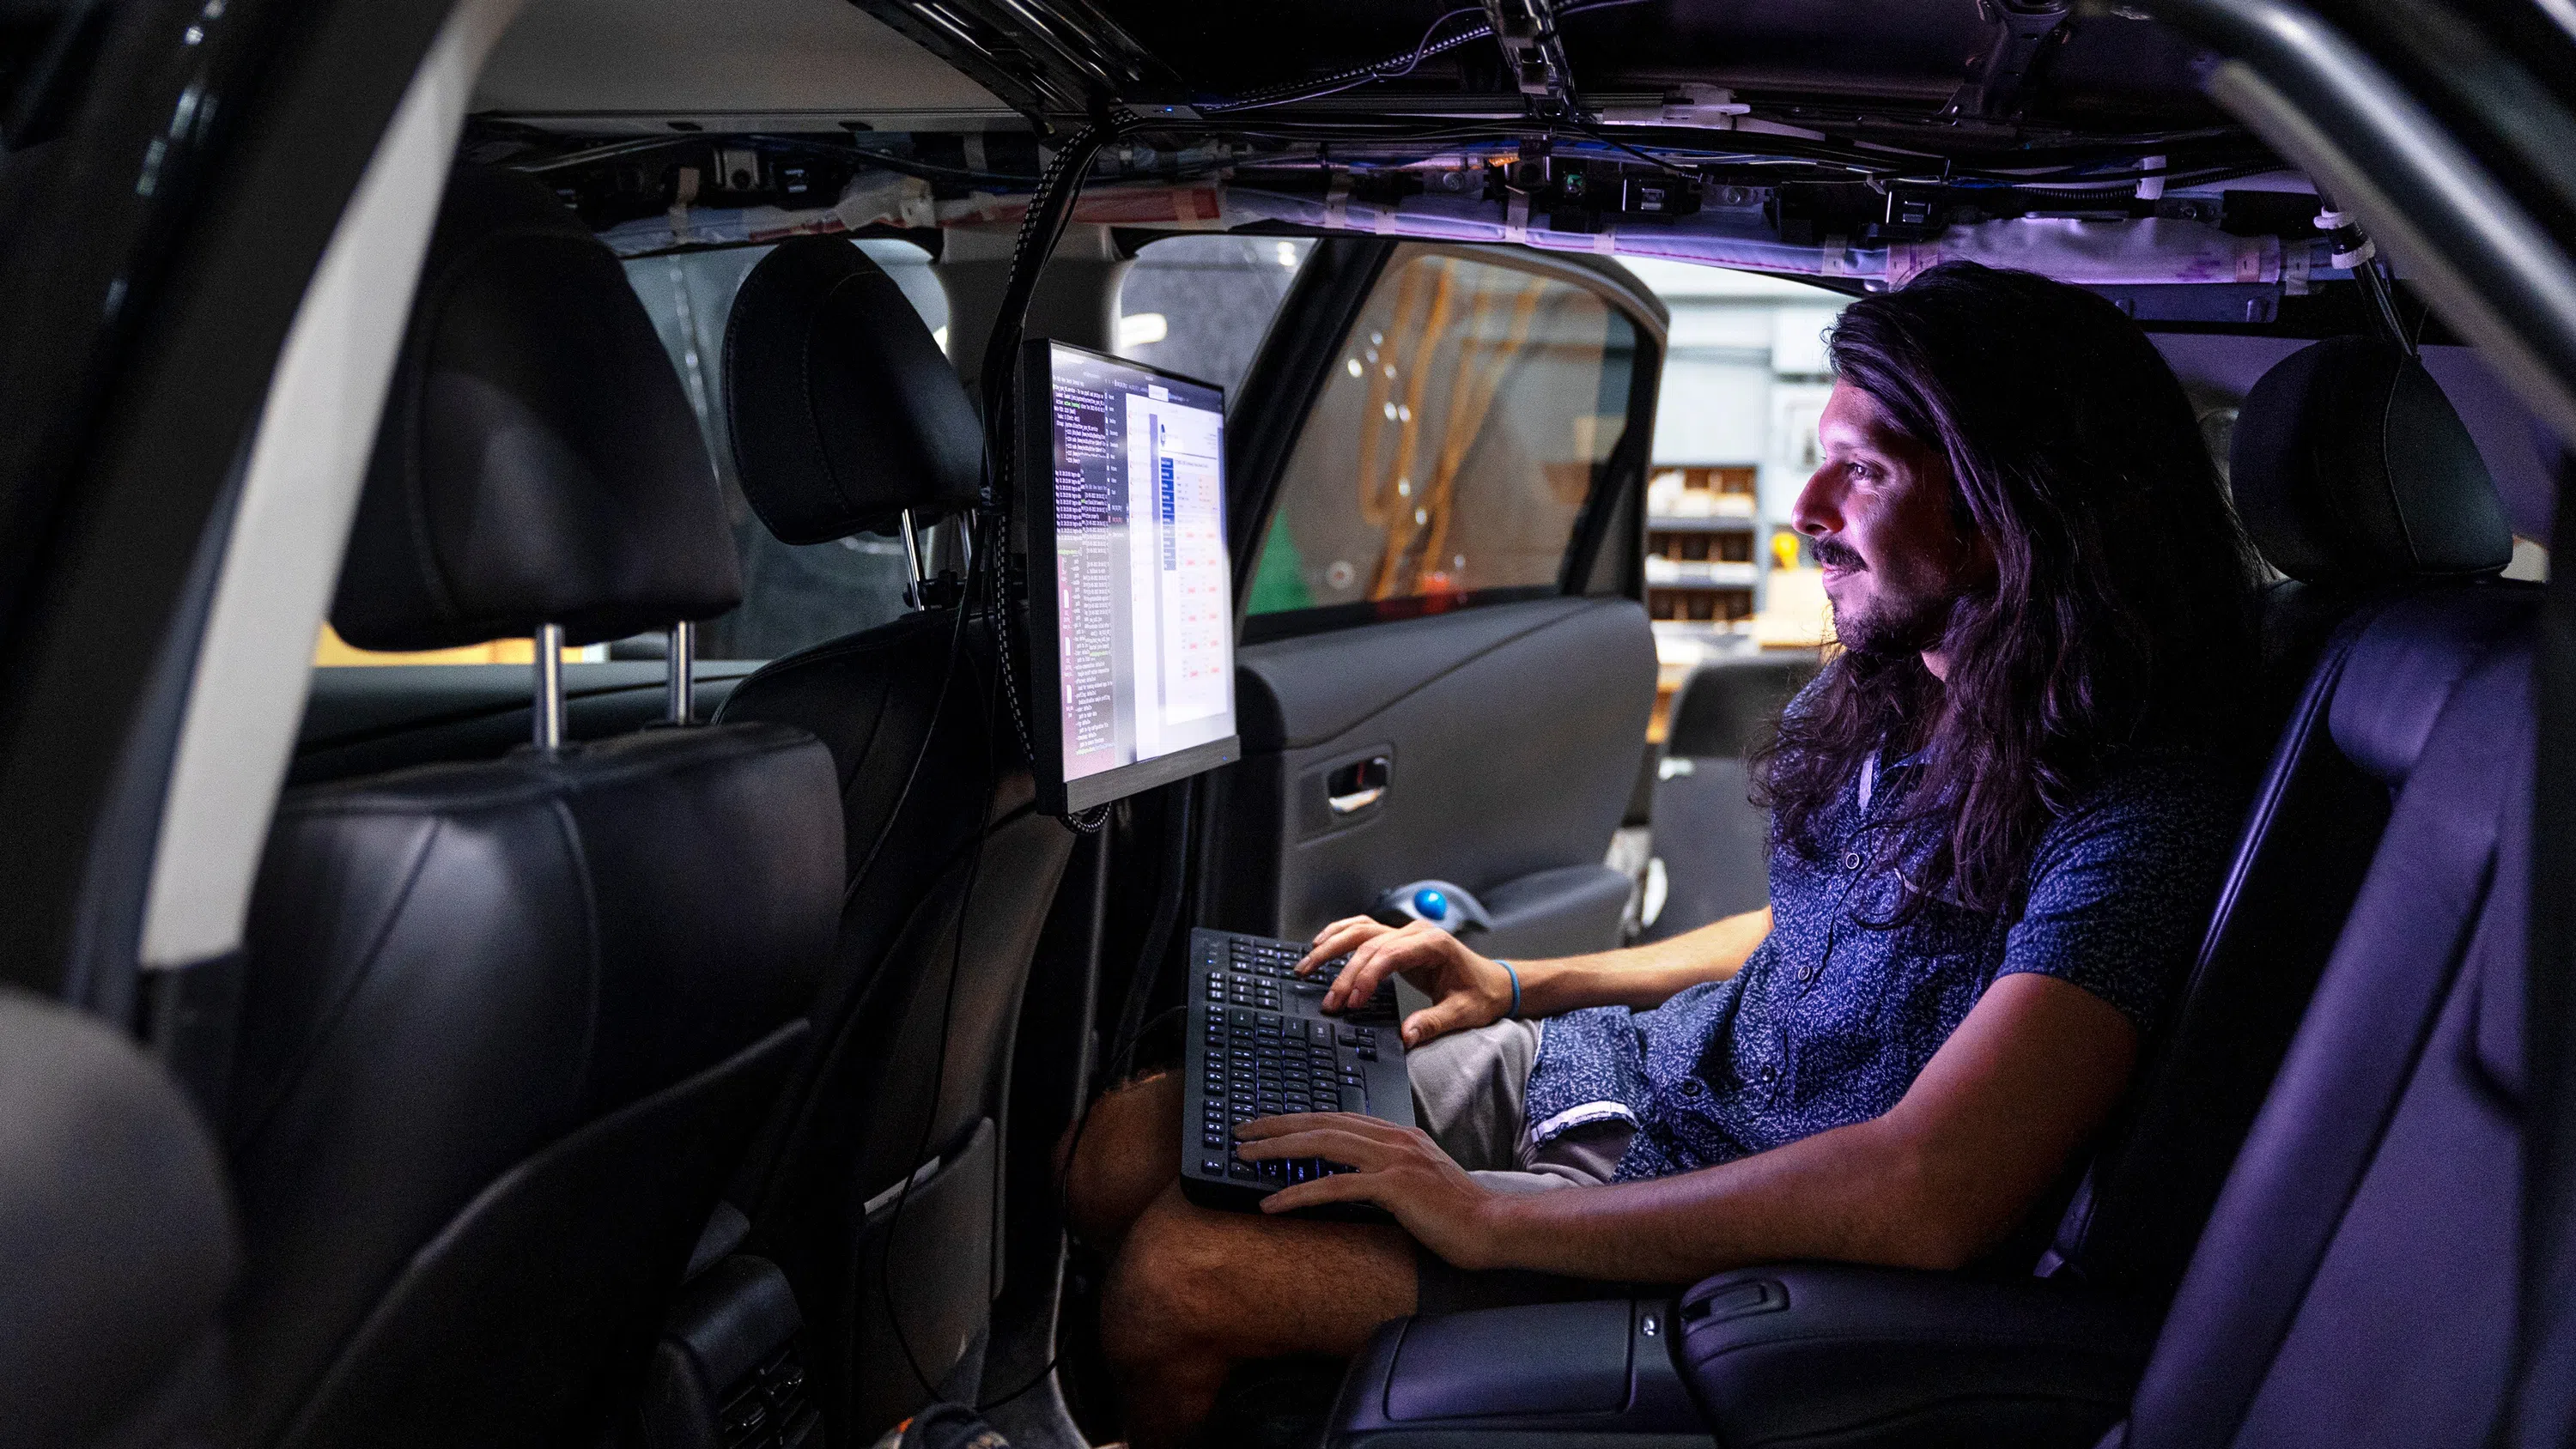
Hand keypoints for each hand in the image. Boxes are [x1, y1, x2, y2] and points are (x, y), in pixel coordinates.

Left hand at [1235, 1112, 1508, 1269]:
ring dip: (1278, 1149)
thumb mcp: (1420, 1183)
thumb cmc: (1459, 1215)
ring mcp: (1395, 1159)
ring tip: (1244, 1156)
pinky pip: (1335, 1186)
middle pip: (1324, 1122)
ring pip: (1324, 1144)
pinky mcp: (1394, 1186)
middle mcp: (1395, 1138)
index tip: (1268, 1125)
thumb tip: (1354, 1178)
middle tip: (1241, 1132)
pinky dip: (1299, 1193)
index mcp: (1400, 1135)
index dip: (1300, 1119)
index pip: (1339, 1118)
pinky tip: (1273, 1203)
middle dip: (1277, 1126)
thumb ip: (1390, 1172)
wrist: (1494, 1228)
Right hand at [1298, 917, 1514, 1046]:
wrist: (1495, 984)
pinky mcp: (1397, 940)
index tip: (1352, 1002)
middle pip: (1369, 945)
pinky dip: (1339, 935)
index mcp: (1434, 944)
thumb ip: (1433, 1022)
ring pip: (1360, 931)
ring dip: (1331, 947)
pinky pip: (1363, 930)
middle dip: (1344, 974)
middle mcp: (1416, 932)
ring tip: (1306, 966)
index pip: (1389, 955)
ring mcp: (1405, 932)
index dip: (1366, 977)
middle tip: (1329, 1002)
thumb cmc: (1481, 996)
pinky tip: (1320, 945)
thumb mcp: (1462, 1013)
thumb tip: (1405, 1037)